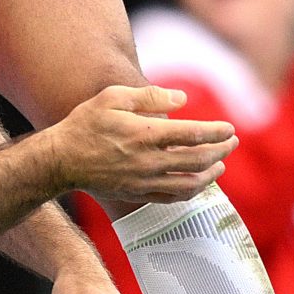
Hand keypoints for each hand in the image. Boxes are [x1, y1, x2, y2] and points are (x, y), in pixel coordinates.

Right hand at [44, 84, 231, 202]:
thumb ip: (149, 96)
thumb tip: (182, 99)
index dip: (216, 132)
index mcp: (145, 134)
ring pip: (190, 183)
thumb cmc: (86, 123)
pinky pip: (173, 197)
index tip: (229, 128)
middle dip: (221, 150)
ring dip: (211, 173)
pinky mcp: (138, 194)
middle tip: (232, 142)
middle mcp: (149, 160)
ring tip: (220, 164)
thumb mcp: (113, 97)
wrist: (61, 160)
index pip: (194, 134)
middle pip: (198, 159)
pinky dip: (192, 191)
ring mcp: (145, 181)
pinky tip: (198, 182)